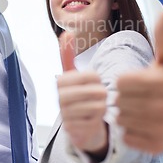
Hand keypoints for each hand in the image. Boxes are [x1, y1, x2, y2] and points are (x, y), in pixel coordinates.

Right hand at [57, 31, 108, 156]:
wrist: (78, 126)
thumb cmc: (79, 97)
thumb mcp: (74, 75)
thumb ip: (68, 55)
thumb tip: (66, 32)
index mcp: (61, 81)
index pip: (92, 75)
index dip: (99, 80)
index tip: (93, 84)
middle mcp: (60, 98)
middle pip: (97, 91)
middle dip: (102, 95)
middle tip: (98, 98)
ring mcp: (66, 115)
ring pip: (98, 107)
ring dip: (101, 109)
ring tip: (95, 109)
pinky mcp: (73, 130)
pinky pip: (96, 122)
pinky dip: (98, 121)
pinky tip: (91, 120)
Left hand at [116, 8, 162, 153]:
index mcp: (161, 83)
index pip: (120, 83)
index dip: (125, 81)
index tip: (136, 82)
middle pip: (118, 101)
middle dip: (124, 98)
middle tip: (138, 97)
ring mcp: (161, 127)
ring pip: (121, 119)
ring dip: (125, 114)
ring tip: (139, 109)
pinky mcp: (157, 145)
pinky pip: (127, 136)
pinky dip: (130, 131)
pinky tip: (142, 123)